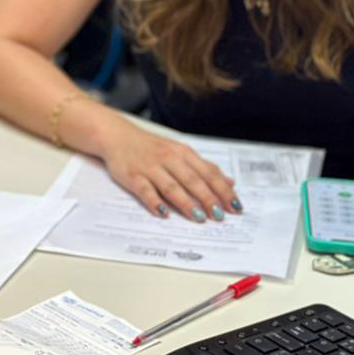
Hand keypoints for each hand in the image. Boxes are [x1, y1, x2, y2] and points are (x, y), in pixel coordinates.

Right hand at [100, 122, 240, 221]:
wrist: (118, 137)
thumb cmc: (152, 148)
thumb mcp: (180, 152)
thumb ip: (204, 168)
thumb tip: (230, 183)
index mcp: (183, 153)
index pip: (208, 173)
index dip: (223, 190)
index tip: (235, 207)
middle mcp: (169, 159)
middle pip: (192, 180)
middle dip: (208, 198)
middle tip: (219, 216)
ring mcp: (150, 167)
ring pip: (171, 186)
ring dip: (186, 202)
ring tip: (199, 217)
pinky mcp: (132, 176)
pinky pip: (145, 190)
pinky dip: (154, 202)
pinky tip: (164, 213)